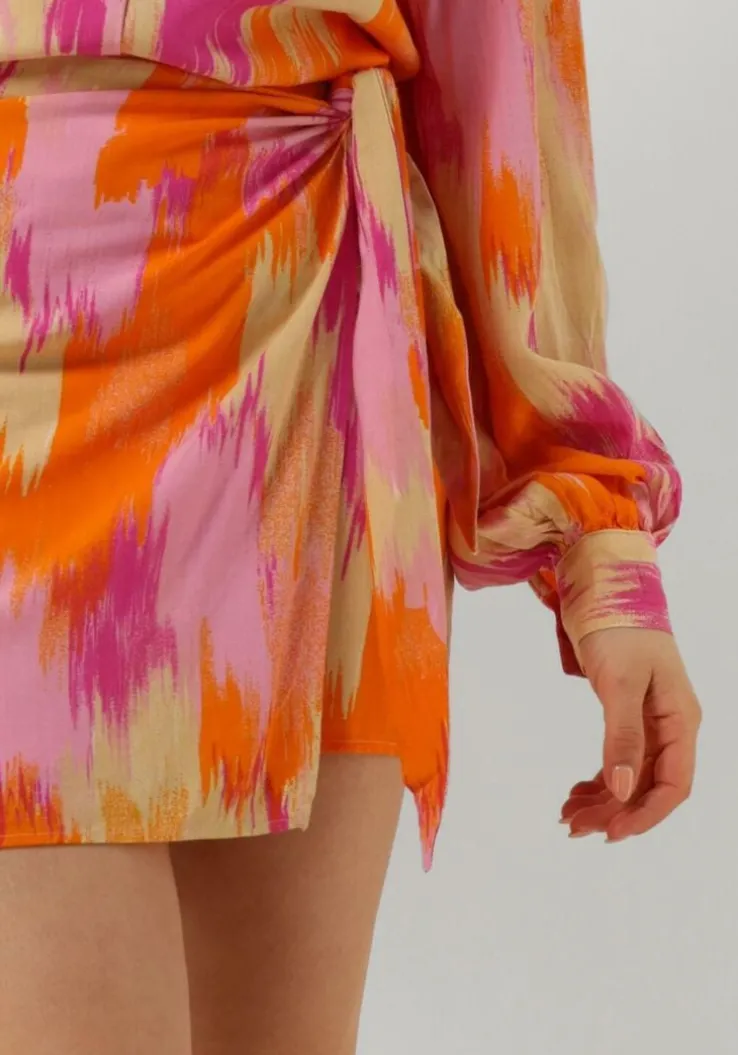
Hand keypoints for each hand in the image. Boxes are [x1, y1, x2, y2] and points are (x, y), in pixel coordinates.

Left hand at [560, 628, 700, 842]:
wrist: (606, 589)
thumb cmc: (618, 629)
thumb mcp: (619, 683)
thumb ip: (623, 736)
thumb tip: (621, 789)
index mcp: (680, 720)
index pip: (674, 784)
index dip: (646, 814)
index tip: (611, 832)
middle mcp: (670, 726)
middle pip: (648, 785)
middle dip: (615, 811)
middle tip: (573, 826)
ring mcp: (650, 722)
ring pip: (631, 775)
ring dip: (603, 800)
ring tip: (568, 814)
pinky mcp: (628, 714)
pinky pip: (619, 758)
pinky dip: (599, 779)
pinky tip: (576, 790)